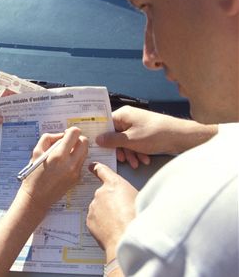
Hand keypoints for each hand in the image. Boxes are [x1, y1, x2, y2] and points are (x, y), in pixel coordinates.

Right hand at [21, 127, 88, 210]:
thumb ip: (48, 138)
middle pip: (84, 142)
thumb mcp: (36, 152)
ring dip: (77, 149)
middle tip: (68, 142)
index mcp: (59, 155)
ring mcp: (76, 172)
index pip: (75, 134)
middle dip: (77, 139)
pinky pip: (81, 163)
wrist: (36, 197)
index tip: (66, 134)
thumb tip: (61, 135)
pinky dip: (75, 160)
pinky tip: (64, 165)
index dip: (70, 131)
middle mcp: (70, 164)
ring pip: (85, 152)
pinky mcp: (77, 178)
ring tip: (65, 154)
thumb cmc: (33, 175)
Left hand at [86, 162, 136, 260]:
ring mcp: (93, 207)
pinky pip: (96, 221)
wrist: (128, 237)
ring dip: (107, 215)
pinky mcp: (89, 221)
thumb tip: (126, 200)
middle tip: (123, 214)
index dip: (97, 168)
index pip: (102, 171)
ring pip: (99, 209)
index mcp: (114, 184)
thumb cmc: (137, 218)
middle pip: (103, 195)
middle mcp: (100, 193)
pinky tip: (113, 231)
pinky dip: (102, 225)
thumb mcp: (139, 198)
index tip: (91, 166)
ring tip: (120, 224)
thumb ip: (127, 195)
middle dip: (111, 204)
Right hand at [96, 106, 217, 167]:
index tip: (97, 147)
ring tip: (136, 163)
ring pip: (126, 141)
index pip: (105, 124)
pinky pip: (135, 142)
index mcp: (123, 114)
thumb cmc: (155, 134)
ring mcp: (137, 125)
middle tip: (122, 160)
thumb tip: (98, 139)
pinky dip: (138, 152)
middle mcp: (129, 118)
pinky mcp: (145, 132)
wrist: (180, 137)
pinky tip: (143, 160)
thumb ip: (112, 140)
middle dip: (120, 149)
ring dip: (130, 153)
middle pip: (115, 135)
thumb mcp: (130, 140)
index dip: (101, 136)